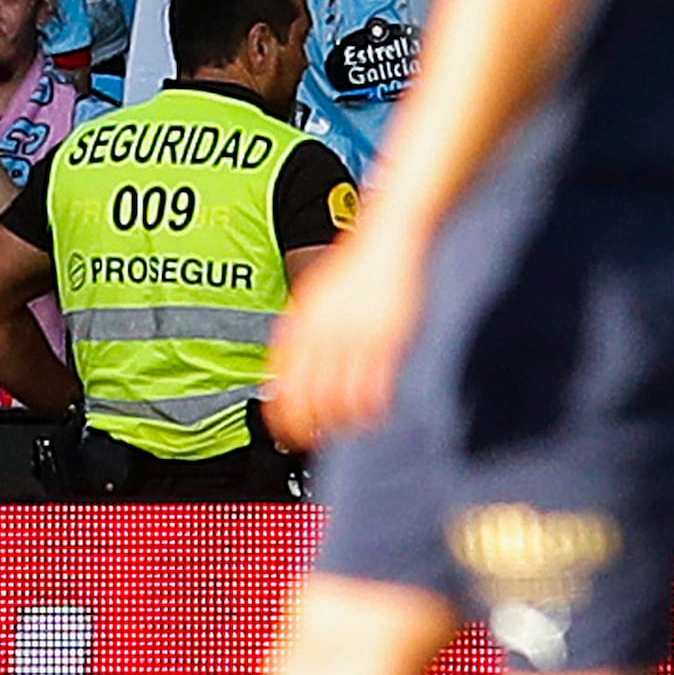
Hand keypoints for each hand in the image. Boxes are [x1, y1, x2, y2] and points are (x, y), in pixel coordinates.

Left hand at [265, 221, 426, 444]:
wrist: (389, 236)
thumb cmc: (357, 267)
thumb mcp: (316, 297)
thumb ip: (303, 334)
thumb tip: (290, 373)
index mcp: (301, 324)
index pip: (284, 384)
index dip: (285, 416)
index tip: (289, 432)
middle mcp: (324, 334)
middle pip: (310, 399)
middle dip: (313, 426)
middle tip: (321, 437)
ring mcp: (355, 339)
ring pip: (340, 401)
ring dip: (343, 422)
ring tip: (349, 427)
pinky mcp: (386, 342)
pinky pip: (374, 391)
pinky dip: (371, 410)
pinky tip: (374, 413)